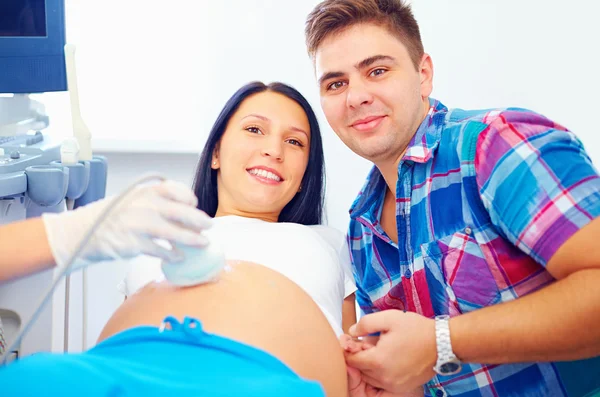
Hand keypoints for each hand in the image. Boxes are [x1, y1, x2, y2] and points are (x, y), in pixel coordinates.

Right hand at [43, 179, 211, 270]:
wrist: (79, 233)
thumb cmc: (108, 217)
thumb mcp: (130, 200)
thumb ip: (153, 202)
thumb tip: (182, 211)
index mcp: (142, 191)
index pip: (174, 189)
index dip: (188, 197)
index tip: (194, 204)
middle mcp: (143, 205)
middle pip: (181, 211)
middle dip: (198, 220)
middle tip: (209, 226)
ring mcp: (138, 225)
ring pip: (174, 233)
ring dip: (192, 239)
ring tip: (203, 243)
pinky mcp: (133, 244)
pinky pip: (160, 251)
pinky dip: (172, 255)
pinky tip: (179, 257)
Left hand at [345, 310, 436, 393]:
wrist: (443, 343)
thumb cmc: (417, 329)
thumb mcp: (389, 318)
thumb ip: (366, 323)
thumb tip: (352, 332)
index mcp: (379, 360)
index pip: (351, 360)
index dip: (350, 348)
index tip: (355, 339)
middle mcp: (384, 377)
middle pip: (360, 369)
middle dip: (361, 356)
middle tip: (371, 341)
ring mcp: (394, 384)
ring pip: (370, 377)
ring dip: (370, 365)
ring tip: (382, 349)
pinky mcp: (402, 387)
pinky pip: (382, 382)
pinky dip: (381, 372)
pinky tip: (390, 358)